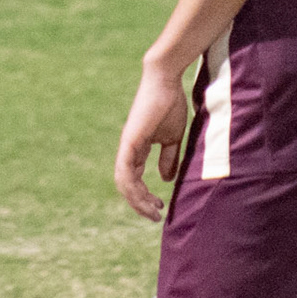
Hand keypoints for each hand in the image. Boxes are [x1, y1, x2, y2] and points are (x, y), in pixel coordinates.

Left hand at [114, 62, 188, 220]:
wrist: (166, 81)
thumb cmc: (170, 104)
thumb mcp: (172, 137)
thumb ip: (169, 157)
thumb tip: (166, 179)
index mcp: (137, 149)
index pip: (135, 179)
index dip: (144, 196)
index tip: (160, 208)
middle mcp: (128, 150)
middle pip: (127, 185)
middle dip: (140, 204)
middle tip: (155, 216)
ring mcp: (127, 146)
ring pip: (124, 182)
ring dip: (137, 200)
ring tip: (152, 211)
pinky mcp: (130, 141)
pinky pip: (126, 170)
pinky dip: (132, 187)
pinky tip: (145, 196)